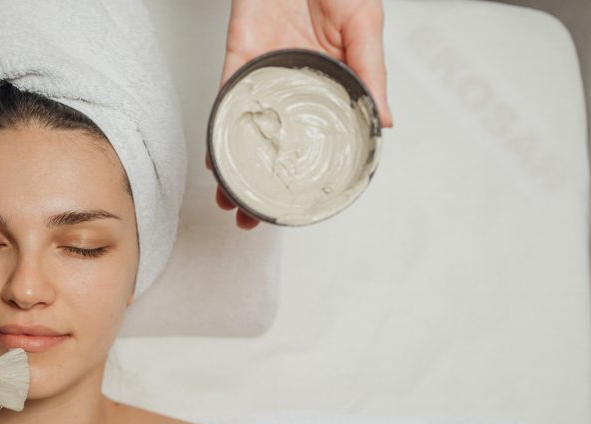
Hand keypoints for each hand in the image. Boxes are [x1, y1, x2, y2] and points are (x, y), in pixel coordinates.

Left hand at [214, 0, 392, 228]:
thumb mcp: (365, 27)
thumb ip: (370, 73)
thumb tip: (385, 122)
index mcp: (325, 83)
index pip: (314, 139)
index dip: (304, 174)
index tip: (298, 208)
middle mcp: (290, 88)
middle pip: (271, 146)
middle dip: (258, 186)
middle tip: (252, 220)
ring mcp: (262, 77)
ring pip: (243, 133)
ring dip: (233, 169)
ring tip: (230, 202)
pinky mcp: (238, 60)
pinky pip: (224, 102)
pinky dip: (218, 132)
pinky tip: (216, 159)